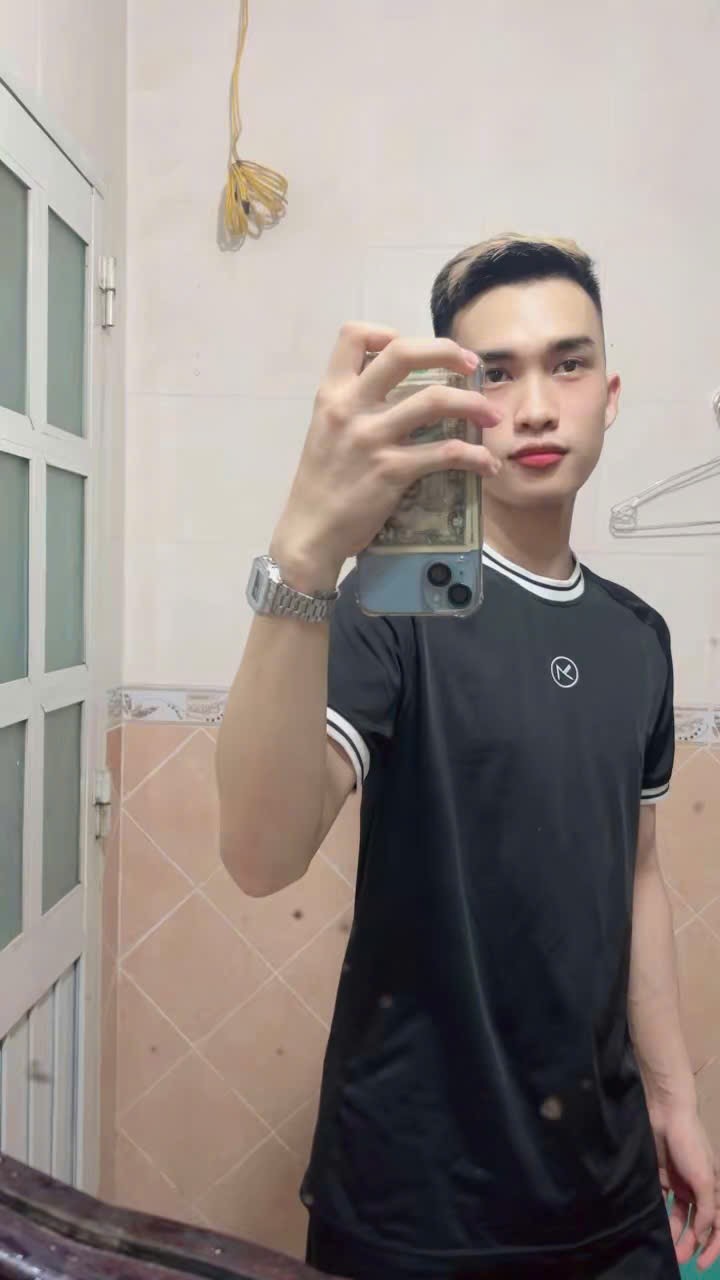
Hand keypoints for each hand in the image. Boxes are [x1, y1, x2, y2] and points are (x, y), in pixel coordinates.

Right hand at [270, 324, 501, 592]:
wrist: (310, 533)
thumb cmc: (322, 485)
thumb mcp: (326, 432)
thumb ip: (354, 407)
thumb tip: (401, 393)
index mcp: (331, 395)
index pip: (352, 336)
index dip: (385, 331)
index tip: (411, 350)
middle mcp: (349, 408)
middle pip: (402, 354)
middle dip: (445, 351)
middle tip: (471, 364)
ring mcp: (371, 438)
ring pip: (434, 400)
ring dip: (473, 405)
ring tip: (492, 416)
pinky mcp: (391, 471)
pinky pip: (445, 453)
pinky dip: (475, 457)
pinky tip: (487, 464)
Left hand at [651, 1102, 719, 1269]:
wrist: (666, 1116)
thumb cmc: (691, 1145)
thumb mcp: (705, 1178)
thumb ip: (706, 1209)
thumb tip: (701, 1233)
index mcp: (715, 1192)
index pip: (718, 1227)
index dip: (713, 1247)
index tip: (701, 1265)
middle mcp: (699, 1191)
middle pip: (698, 1225)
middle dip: (691, 1244)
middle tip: (679, 1259)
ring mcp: (681, 1185)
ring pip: (679, 1217)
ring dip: (675, 1233)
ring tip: (667, 1246)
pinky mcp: (663, 1178)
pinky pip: (663, 1203)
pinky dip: (661, 1215)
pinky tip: (655, 1226)